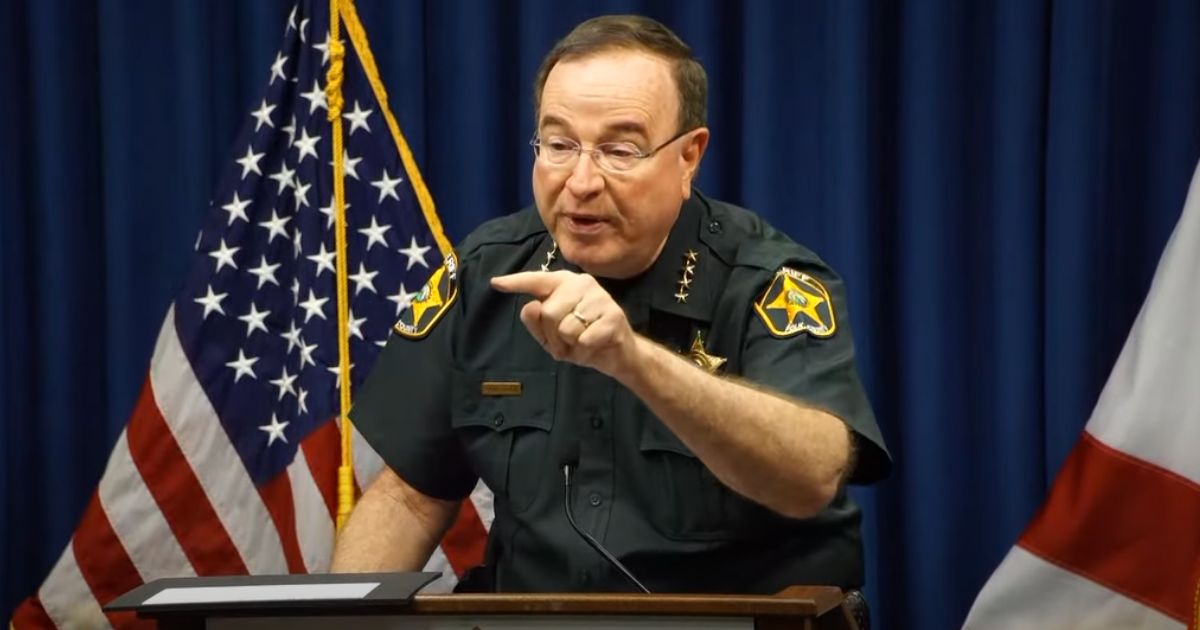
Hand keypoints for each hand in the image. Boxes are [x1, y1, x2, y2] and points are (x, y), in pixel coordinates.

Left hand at [490, 270, 638, 377]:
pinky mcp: (613, 315)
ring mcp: (600, 297)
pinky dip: (585, 350)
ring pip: (566, 328)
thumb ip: (536, 322)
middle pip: (548, 311)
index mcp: (564, 283)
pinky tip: (595, 345)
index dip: (515, 282)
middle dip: (553, 336)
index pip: (536, 281)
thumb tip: (531, 305)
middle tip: (568, 342)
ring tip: (583, 342)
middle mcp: (581, 283)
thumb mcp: (551, 336)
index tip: (495, 282)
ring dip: (571, 345)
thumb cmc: (581, 339)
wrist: (617, 354)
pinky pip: (584, 339)